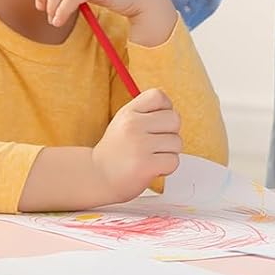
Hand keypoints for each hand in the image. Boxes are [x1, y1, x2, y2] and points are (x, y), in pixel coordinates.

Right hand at [91, 88, 182, 202]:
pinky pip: (174, 161)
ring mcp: (139, 145)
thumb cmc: (115, 151)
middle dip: (170, 133)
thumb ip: (145, 113)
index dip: (165, 109)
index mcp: (128, 112)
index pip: (159, 96)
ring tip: (151, 157)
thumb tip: (171, 111)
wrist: (97, 177)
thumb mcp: (123, 122)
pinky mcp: (146, 165)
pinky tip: (152, 168)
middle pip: (174, 119)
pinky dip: (167, 168)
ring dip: (168, 153)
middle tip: (155, 144)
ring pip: (177, 142)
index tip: (157, 122)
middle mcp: (133, 125)